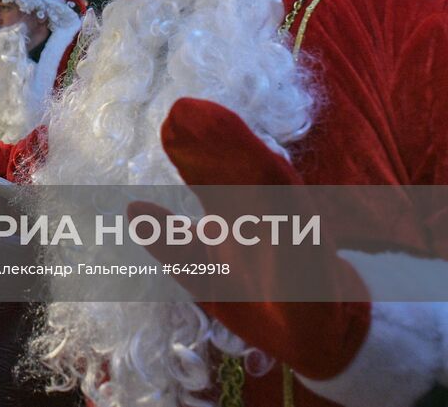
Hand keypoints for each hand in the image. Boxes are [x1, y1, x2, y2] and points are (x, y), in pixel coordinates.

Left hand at [127, 99, 369, 380]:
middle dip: (216, 137)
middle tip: (187, 107)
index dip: (190, 149)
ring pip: (269, 179)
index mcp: (234, 213)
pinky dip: (285, 194)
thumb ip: (170, 242)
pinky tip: (270, 162)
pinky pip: (300, 215)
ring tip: (223, 123)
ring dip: (246, 151)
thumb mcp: (202, 273)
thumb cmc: (257, 305)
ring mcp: (293, 226)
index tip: (171, 121)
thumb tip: (131, 208)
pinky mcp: (316, 250)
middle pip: (238, 166)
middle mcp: (264, 211)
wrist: (316, 339)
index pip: (209, 174)